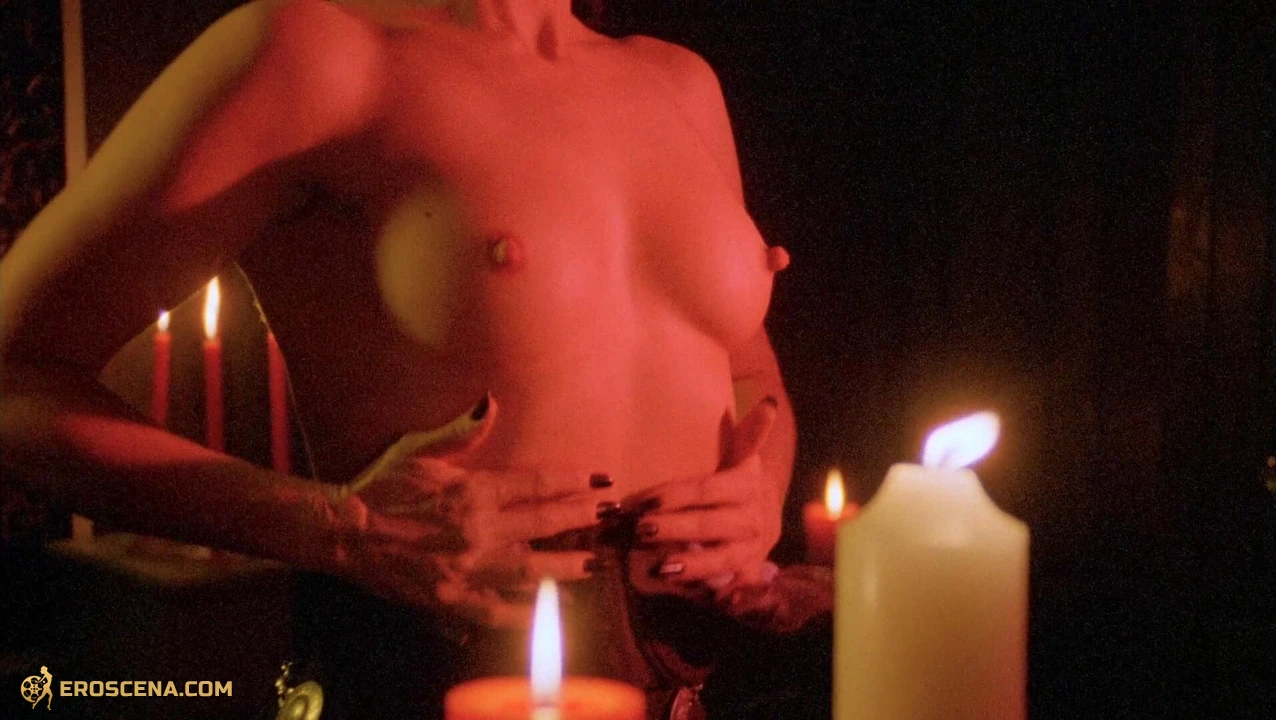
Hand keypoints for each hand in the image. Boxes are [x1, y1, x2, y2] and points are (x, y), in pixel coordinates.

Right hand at [332, 394, 604, 627]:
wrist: (346, 533)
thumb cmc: (384, 489)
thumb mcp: (424, 454)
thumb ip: (464, 434)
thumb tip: (490, 404)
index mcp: (473, 490)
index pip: (535, 483)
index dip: (571, 481)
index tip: (598, 480)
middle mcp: (478, 530)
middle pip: (545, 525)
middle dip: (581, 519)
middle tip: (609, 517)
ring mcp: (469, 569)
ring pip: (533, 572)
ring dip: (568, 568)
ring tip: (595, 565)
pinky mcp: (456, 600)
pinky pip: (502, 612)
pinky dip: (530, 612)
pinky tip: (554, 610)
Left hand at [623, 397, 781, 597]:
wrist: (767, 516)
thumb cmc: (739, 482)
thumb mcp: (743, 456)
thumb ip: (750, 434)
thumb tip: (768, 402)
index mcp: (746, 486)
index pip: (705, 489)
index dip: (674, 496)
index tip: (642, 502)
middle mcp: (751, 518)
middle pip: (708, 524)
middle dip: (674, 528)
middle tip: (640, 529)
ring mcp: (749, 549)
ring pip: (720, 559)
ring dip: (691, 564)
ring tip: (660, 568)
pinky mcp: (745, 572)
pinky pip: (727, 584)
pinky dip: (708, 589)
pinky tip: (683, 591)